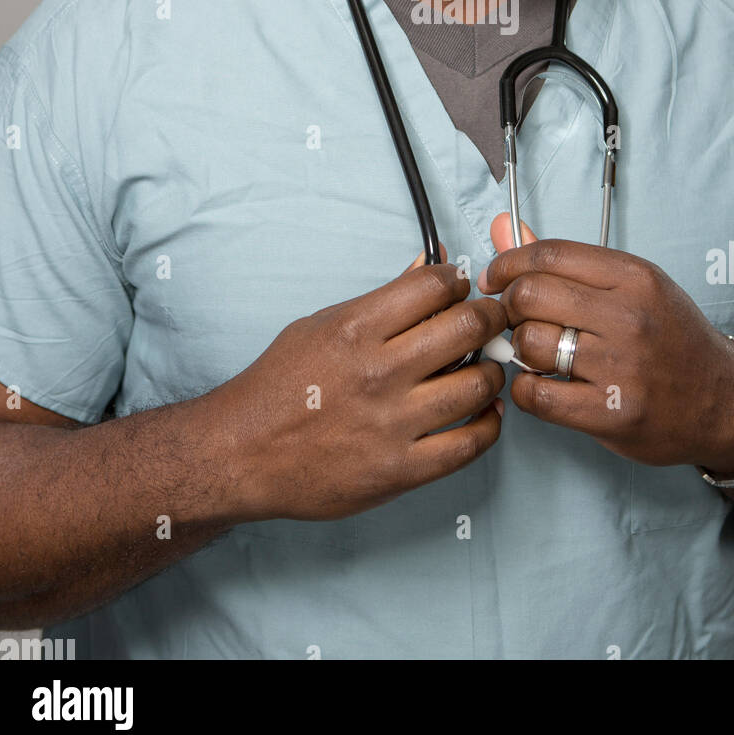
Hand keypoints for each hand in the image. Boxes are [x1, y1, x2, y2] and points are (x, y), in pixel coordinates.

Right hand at [217, 245, 506, 521]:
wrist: (241, 453)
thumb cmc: (281, 384)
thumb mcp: (323, 324)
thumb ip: (383, 297)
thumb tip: (433, 264)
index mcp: (356, 329)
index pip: (434, 287)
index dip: (457, 281)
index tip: (460, 288)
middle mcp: (378, 373)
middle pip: (466, 329)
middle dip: (488, 318)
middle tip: (488, 321)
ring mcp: (391, 425)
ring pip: (476, 385)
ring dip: (491, 370)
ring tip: (485, 366)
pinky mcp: (400, 470)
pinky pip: (469, 446)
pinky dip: (489, 424)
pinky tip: (486, 411)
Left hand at [477, 215, 733, 474]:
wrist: (725, 401)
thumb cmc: (670, 338)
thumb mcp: (631, 286)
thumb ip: (563, 262)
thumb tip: (500, 228)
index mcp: (634, 277)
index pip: (549, 255)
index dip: (507, 263)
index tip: (494, 279)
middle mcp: (629, 318)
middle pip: (531, 295)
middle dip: (508, 307)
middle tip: (513, 319)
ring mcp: (622, 368)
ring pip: (529, 343)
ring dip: (519, 350)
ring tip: (535, 354)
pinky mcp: (613, 413)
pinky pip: (537, 395)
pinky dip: (525, 391)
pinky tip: (540, 386)